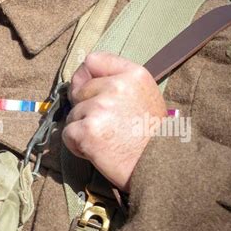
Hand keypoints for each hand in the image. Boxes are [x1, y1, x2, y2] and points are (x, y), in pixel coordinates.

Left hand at [62, 51, 167, 191]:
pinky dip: (78, 146)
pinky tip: (99, 152)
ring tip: (108, 141)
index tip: (88, 91)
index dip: (85, 77)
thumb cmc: (152, 138)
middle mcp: (116, 86)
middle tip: (109, 127)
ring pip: (72, 114)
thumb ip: (119, 83)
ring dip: (83, 129)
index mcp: (133, 74)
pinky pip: (68, 134)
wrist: (162, 169)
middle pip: (79, 90)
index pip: (93, 60)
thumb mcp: (146, 97)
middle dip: (85, 108)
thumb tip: (79, 80)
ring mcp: (101, 107)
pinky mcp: (88, 130)